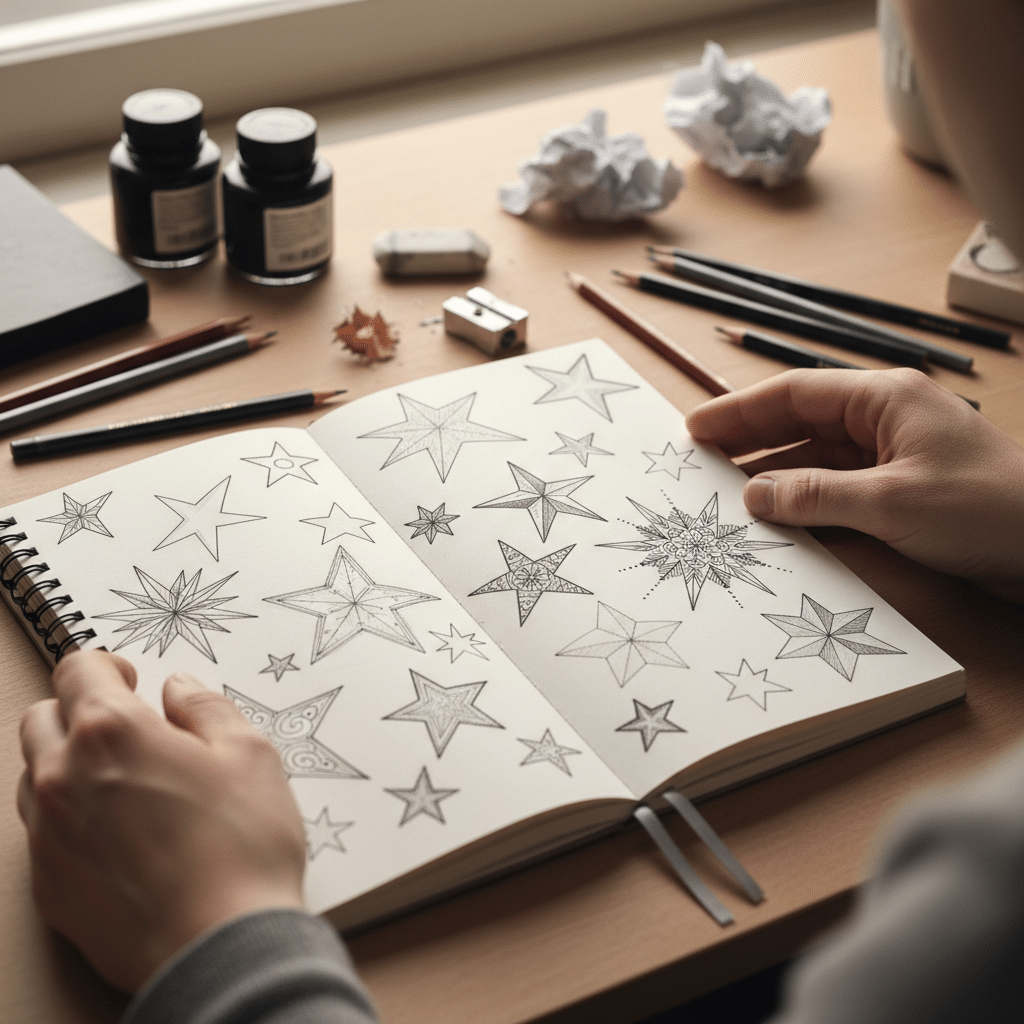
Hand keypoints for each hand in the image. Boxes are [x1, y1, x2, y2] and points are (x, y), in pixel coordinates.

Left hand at [17, 650, 306, 991]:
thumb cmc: (241, 849)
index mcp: (112, 732)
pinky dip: (69, 819)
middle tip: (125, 728)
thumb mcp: (250, 753)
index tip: (128, 679)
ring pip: (34, 775)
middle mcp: (64, 777)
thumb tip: (180, 689)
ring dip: (69, 765)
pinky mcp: (47, 886)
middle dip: (77, 711)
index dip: (106, 665)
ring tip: (125, 784)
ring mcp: (47, 835)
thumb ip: (206, 707)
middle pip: (41, 718)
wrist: (220, 947)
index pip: (77, 669)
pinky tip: (120, 836)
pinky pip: (41, 832)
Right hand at [686, 368, 1023, 602]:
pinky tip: (776, 516)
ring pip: (816, 457)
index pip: (795, 394)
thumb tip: (755, 495)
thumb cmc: (988, 509)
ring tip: (727, 494)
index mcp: (885, 399)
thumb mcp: (892, 503)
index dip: (739, 409)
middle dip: (750, 440)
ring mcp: (894, 455)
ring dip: (775, 474)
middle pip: (801, 422)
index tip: (696, 428)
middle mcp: (885, 420)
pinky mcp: (901, 490)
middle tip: (700, 462)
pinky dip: (804, 499)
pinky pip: (837, 487)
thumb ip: (815, 496)